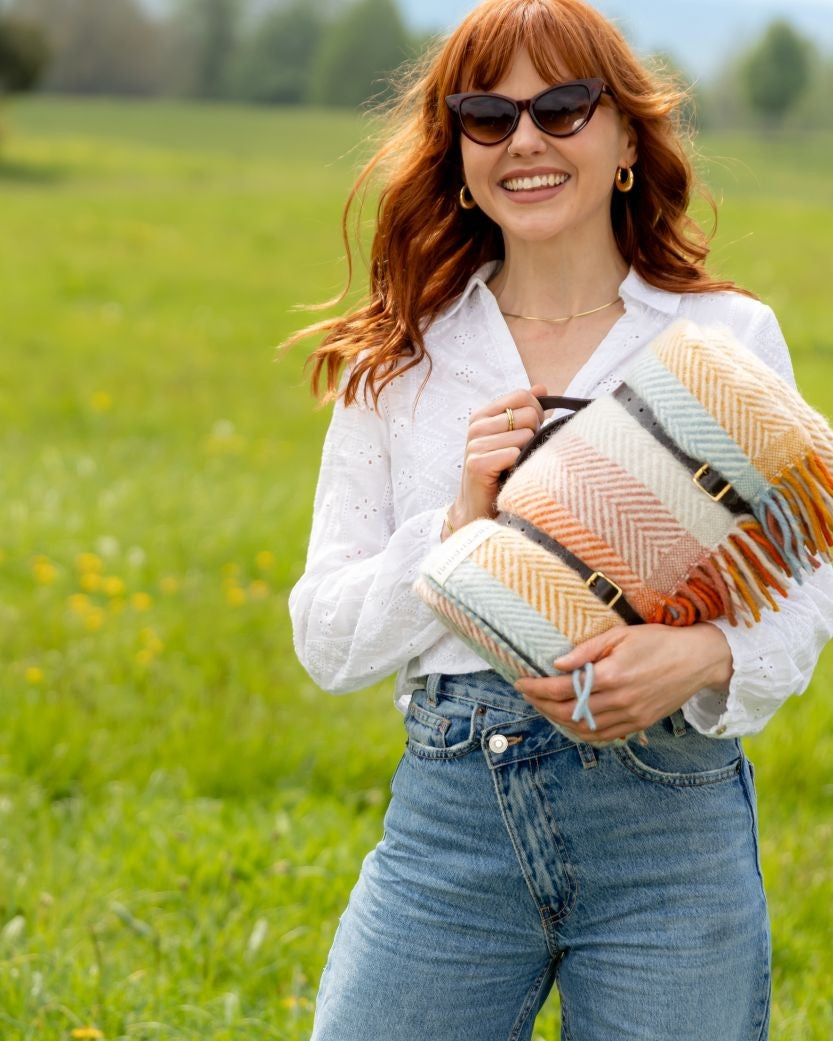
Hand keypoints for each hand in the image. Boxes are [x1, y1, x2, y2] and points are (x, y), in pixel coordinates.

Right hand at [442, 384, 546, 539]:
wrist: (476, 507)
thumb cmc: (498, 473)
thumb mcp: (511, 438)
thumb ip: (525, 411)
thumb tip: (542, 388)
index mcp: (483, 415)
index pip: (521, 395)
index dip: (537, 411)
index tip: (533, 430)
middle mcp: (476, 426)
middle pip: (528, 414)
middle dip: (535, 434)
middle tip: (523, 453)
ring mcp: (475, 444)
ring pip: (525, 435)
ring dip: (527, 453)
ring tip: (515, 466)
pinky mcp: (477, 464)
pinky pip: (514, 454)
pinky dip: (518, 466)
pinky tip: (510, 475)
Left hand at [514, 623, 733, 743]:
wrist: (698, 660)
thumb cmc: (659, 640)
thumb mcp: (621, 635)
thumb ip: (586, 651)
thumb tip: (557, 664)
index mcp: (612, 675)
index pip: (562, 688)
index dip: (536, 688)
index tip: (521, 682)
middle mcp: (619, 700)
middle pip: (567, 711)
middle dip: (541, 705)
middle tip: (528, 695)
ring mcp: (630, 716)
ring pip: (583, 728)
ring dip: (558, 720)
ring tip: (544, 707)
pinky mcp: (640, 724)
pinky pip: (603, 736)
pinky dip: (582, 732)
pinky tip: (571, 721)